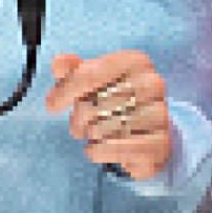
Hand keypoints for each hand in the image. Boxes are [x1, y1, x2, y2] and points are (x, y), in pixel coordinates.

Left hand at [45, 49, 170, 180]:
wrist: (149, 132)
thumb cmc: (116, 100)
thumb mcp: (94, 80)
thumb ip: (73, 70)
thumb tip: (57, 64)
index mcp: (136, 61)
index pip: (89, 74)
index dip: (65, 91)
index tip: (52, 105)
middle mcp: (153, 84)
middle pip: (93, 104)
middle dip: (78, 117)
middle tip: (80, 124)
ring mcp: (160, 114)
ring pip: (102, 129)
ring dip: (90, 135)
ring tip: (93, 133)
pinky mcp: (160, 145)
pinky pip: (114, 150)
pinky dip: (97, 151)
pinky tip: (97, 148)